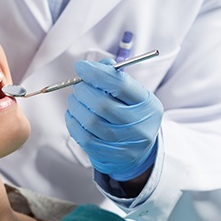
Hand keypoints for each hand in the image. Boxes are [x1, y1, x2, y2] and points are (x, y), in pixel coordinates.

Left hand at [65, 58, 162, 181]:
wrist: (138, 152)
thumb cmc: (131, 115)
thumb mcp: (132, 95)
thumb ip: (115, 77)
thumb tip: (97, 65)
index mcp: (147, 105)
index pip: (120, 85)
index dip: (97, 74)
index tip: (81, 66)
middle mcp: (139, 125)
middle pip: (102, 104)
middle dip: (83, 90)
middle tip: (78, 85)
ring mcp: (124, 143)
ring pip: (90, 121)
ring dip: (75, 105)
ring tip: (74, 99)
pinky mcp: (109, 155)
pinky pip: (83, 137)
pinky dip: (73, 122)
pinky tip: (73, 114)